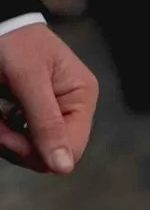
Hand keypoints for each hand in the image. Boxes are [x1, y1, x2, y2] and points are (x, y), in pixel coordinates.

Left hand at [0, 24, 98, 174]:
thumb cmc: (12, 41)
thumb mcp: (28, 80)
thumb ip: (46, 123)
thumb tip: (64, 168)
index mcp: (82, 97)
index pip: (70, 148)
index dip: (36, 151)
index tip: (5, 135)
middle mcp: (73, 108)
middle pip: (51, 153)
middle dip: (18, 144)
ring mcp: (53, 112)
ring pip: (33, 151)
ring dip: (8, 139)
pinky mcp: (34, 114)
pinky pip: (22, 139)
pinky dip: (5, 133)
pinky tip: (0, 114)